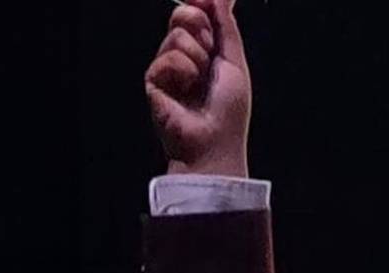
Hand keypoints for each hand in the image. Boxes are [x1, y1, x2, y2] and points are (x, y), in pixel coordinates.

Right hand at [145, 0, 251, 176]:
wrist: (214, 142)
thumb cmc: (228, 112)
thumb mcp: (235, 64)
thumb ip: (228, 29)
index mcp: (206, 53)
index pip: (198, 16)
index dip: (202, 4)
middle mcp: (185, 57)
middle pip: (182, 17)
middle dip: (198, 24)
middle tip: (208, 48)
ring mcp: (167, 69)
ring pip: (177, 37)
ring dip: (196, 58)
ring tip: (200, 83)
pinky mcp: (153, 80)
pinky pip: (167, 58)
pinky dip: (182, 71)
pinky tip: (186, 91)